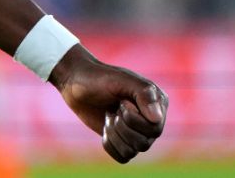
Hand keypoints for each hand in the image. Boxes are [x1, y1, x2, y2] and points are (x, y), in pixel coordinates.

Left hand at [49, 46, 167, 162]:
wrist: (76, 82)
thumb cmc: (100, 77)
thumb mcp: (122, 79)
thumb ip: (144, 95)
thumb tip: (157, 120)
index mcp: (158, 104)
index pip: (154, 129)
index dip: (133, 119)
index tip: (121, 101)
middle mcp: (152, 121)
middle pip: (144, 144)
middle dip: (121, 126)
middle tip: (113, 109)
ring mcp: (137, 132)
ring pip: (132, 151)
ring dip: (114, 134)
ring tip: (108, 116)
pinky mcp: (122, 141)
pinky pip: (122, 157)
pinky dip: (110, 144)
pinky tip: (105, 127)